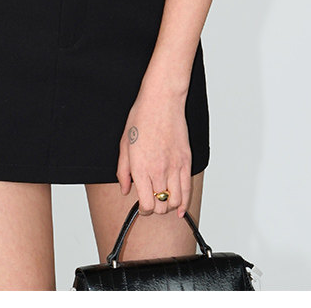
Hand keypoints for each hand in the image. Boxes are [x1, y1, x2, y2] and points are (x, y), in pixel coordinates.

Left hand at [116, 90, 192, 218]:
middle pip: (161, 205)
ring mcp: (175, 166)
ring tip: (163, 201)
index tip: (142, 206)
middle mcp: (159, 170)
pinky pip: (187, 189)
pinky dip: (184, 202)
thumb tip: (125, 188)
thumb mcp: (124, 144)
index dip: (143, 210)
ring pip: (175, 201)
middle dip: (155, 208)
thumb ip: (123, 171)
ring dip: (168, 206)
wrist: (162, 100)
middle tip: (151, 201)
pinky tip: (179, 207)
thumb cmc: (142, 117)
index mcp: (141, 168)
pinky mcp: (186, 161)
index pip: (147, 205)